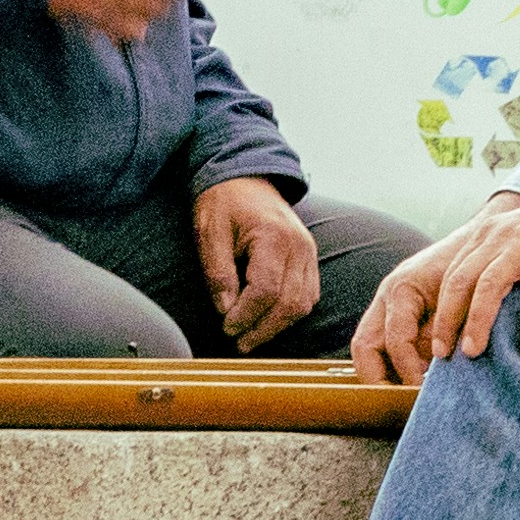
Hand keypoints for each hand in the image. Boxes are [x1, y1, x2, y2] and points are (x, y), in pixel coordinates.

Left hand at [191, 173, 320, 349]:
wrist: (245, 177)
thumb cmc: (224, 202)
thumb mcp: (210, 231)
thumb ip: (218, 271)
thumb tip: (226, 309)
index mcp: (274, 236)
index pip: (266, 290)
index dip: (246, 315)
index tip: (226, 327)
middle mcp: (300, 246)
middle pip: (290, 303)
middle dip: (263, 328)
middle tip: (238, 342)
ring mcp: (308, 253)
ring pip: (303, 304)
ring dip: (277, 326)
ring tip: (250, 337)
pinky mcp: (309, 259)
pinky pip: (308, 295)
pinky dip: (289, 313)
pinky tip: (267, 321)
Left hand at [355, 188, 519, 383]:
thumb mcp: (518, 237)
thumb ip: (496, 259)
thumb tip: (479, 302)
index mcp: (487, 235)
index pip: (452, 275)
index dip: (442, 309)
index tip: (438, 341)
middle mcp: (498, 238)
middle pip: (460, 281)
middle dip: (447, 319)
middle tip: (443, 353)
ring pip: (488, 288)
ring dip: (476, 323)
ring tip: (472, 353)